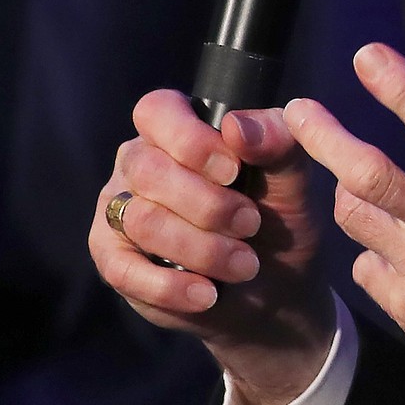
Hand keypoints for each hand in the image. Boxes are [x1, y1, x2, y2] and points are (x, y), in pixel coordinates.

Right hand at [88, 90, 333, 404]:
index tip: (234, 171)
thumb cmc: (279, 215)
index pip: (158, 111)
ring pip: (141, 220)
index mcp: (178, 125)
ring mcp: (120, 209)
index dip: (190, 140)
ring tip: (244, 265)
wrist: (275, 285)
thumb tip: (238, 126)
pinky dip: (171, 286)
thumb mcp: (292, 177)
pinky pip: (124, 270)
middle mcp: (139, 161)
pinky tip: (207, 294)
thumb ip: (276, 141)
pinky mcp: (113, 258)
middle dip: (208, 205)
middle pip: (150, 170)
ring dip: (201, 248)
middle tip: (252, 225)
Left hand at [283, 43, 404, 404]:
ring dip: (349, 189)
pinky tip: (396, 244)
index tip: (368, 55)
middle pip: (372, 177)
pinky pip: (364, 265)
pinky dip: (372, 246)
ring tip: (357, 178)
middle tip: (296, 110)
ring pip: (357, 216)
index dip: (402, 89)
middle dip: (326, 138)